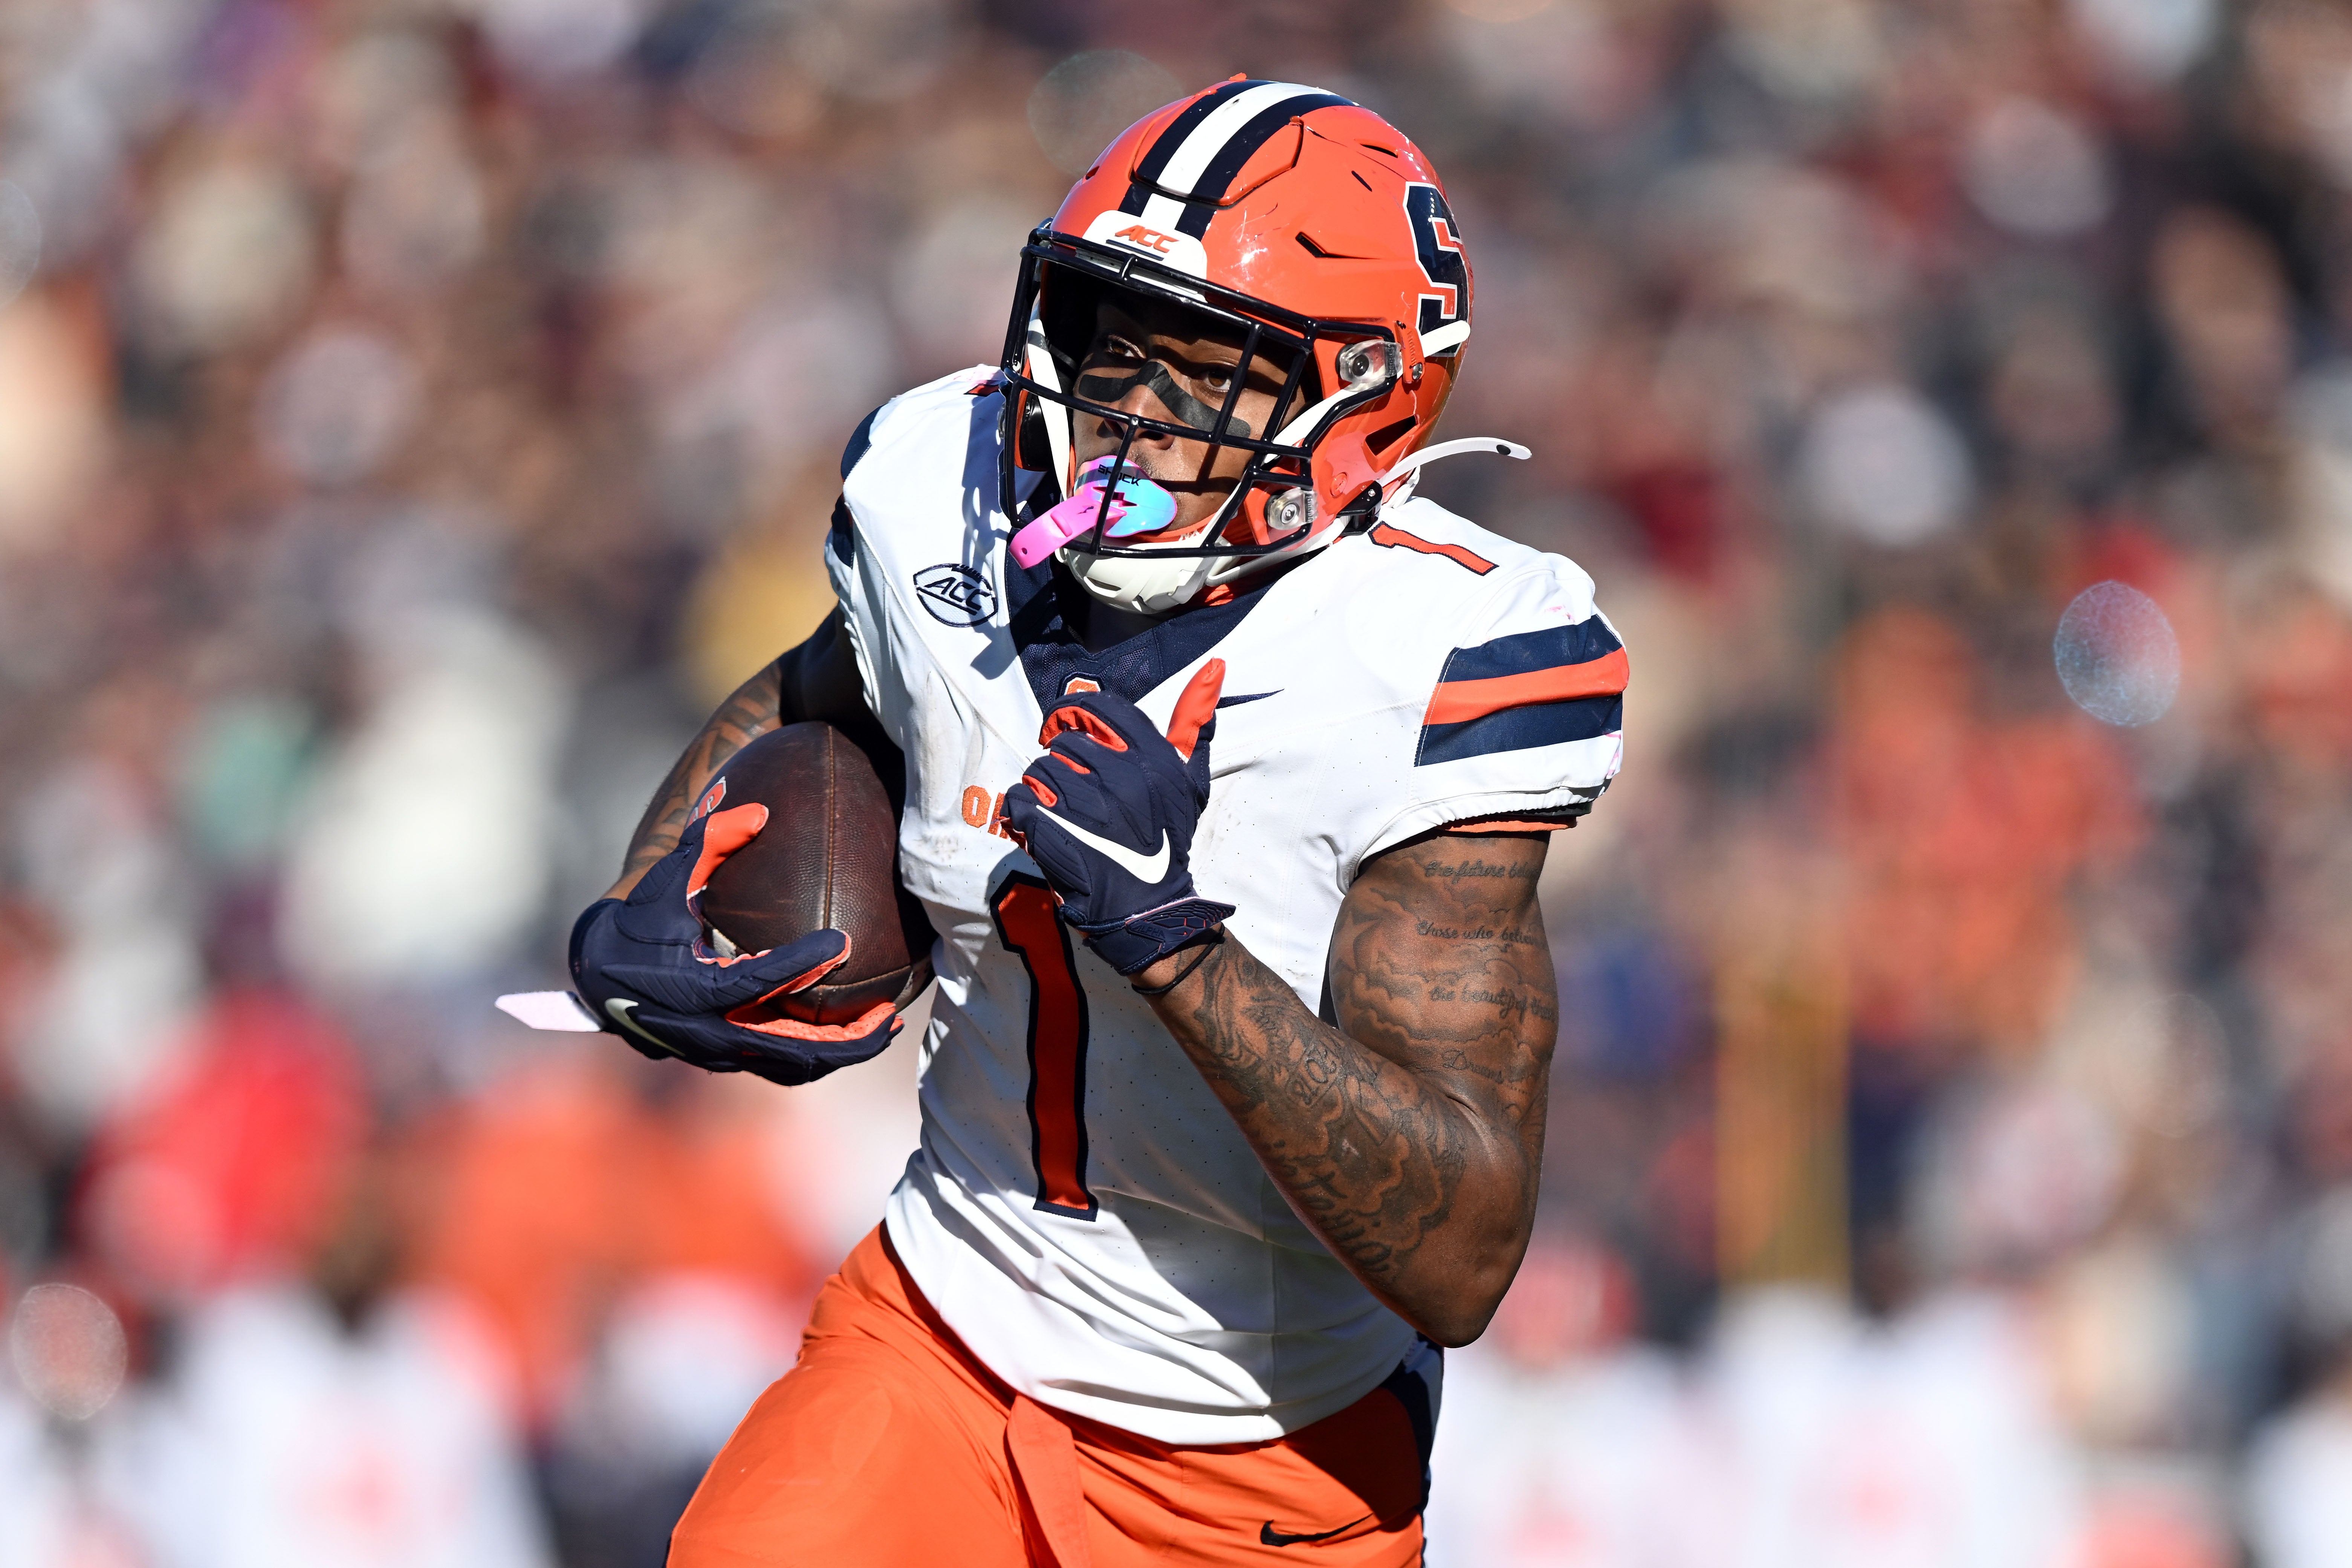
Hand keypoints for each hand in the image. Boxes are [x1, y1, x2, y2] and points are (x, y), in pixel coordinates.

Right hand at [570, 803, 900, 1085]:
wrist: (598, 975)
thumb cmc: (640, 919)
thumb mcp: (669, 877)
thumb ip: (711, 841)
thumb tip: (759, 812)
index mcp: (691, 986)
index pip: (755, 981)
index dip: (800, 964)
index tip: (840, 941)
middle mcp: (706, 1029)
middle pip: (789, 1049)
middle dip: (844, 1039)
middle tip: (889, 1011)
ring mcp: (715, 1051)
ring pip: (789, 1066)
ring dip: (840, 1051)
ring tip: (884, 1024)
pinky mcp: (724, 1058)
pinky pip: (779, 1065)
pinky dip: (818, 1055)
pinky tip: (852, 1033)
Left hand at [1002, 660, 1233, 974]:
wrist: (1146, 908)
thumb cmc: (1167, 841)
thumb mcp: (1189, 782)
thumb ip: (1194, 725)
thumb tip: (1215, 667)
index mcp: (1153, 758)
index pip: (1100, 707)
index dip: (1077, 715)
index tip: (1070, 732)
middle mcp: (1122, 777)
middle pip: (1063, 740)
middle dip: (1062, 763)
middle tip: (1075, 793)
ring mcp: (1086, 806)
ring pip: (1038, 769)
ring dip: (1043, 791)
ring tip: (1063, 816)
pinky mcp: (1053, 832)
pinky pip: (1017, 800)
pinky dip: (1021, 814)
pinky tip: (1041, 828)